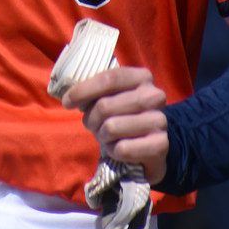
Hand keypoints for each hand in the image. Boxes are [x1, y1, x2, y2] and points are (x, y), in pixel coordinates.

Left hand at [60, 65, 169, 184]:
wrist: (150, 146)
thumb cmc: (123, 116)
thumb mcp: (111, 98)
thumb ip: (94, 91)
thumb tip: (69, 96)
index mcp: (142, 77)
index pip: (108, 78)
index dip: (83, 90)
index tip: (67, 102)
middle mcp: (154, 95)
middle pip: (105, 106)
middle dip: (91, 119)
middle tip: (93, 125)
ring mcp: (160, 120)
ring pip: (111, 127)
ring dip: (102, 136)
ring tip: (108, 137)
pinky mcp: (161, 145)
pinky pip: (123, 148)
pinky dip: (114, 151)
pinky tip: (119, 149)